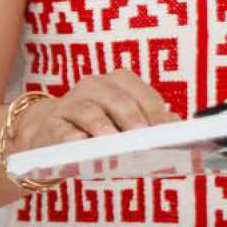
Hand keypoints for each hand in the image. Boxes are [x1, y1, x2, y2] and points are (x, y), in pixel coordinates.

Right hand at [13, 71, 180, 150]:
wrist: (49, 133)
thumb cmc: (98, 128)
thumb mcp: (124, 122)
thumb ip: (149, 120)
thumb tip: (176, 123)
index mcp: (118, 83)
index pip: (141, 93)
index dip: (155, 111)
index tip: (168, 130)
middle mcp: (94, 87)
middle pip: (117, 98)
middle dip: (132, 116)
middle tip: (143, 134)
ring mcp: (70, 104)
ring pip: (88, 111)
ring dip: (102, 126)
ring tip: (112, 140)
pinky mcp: (50, 125)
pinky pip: (60, 129)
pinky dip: (69, 136)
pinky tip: (77, 142)